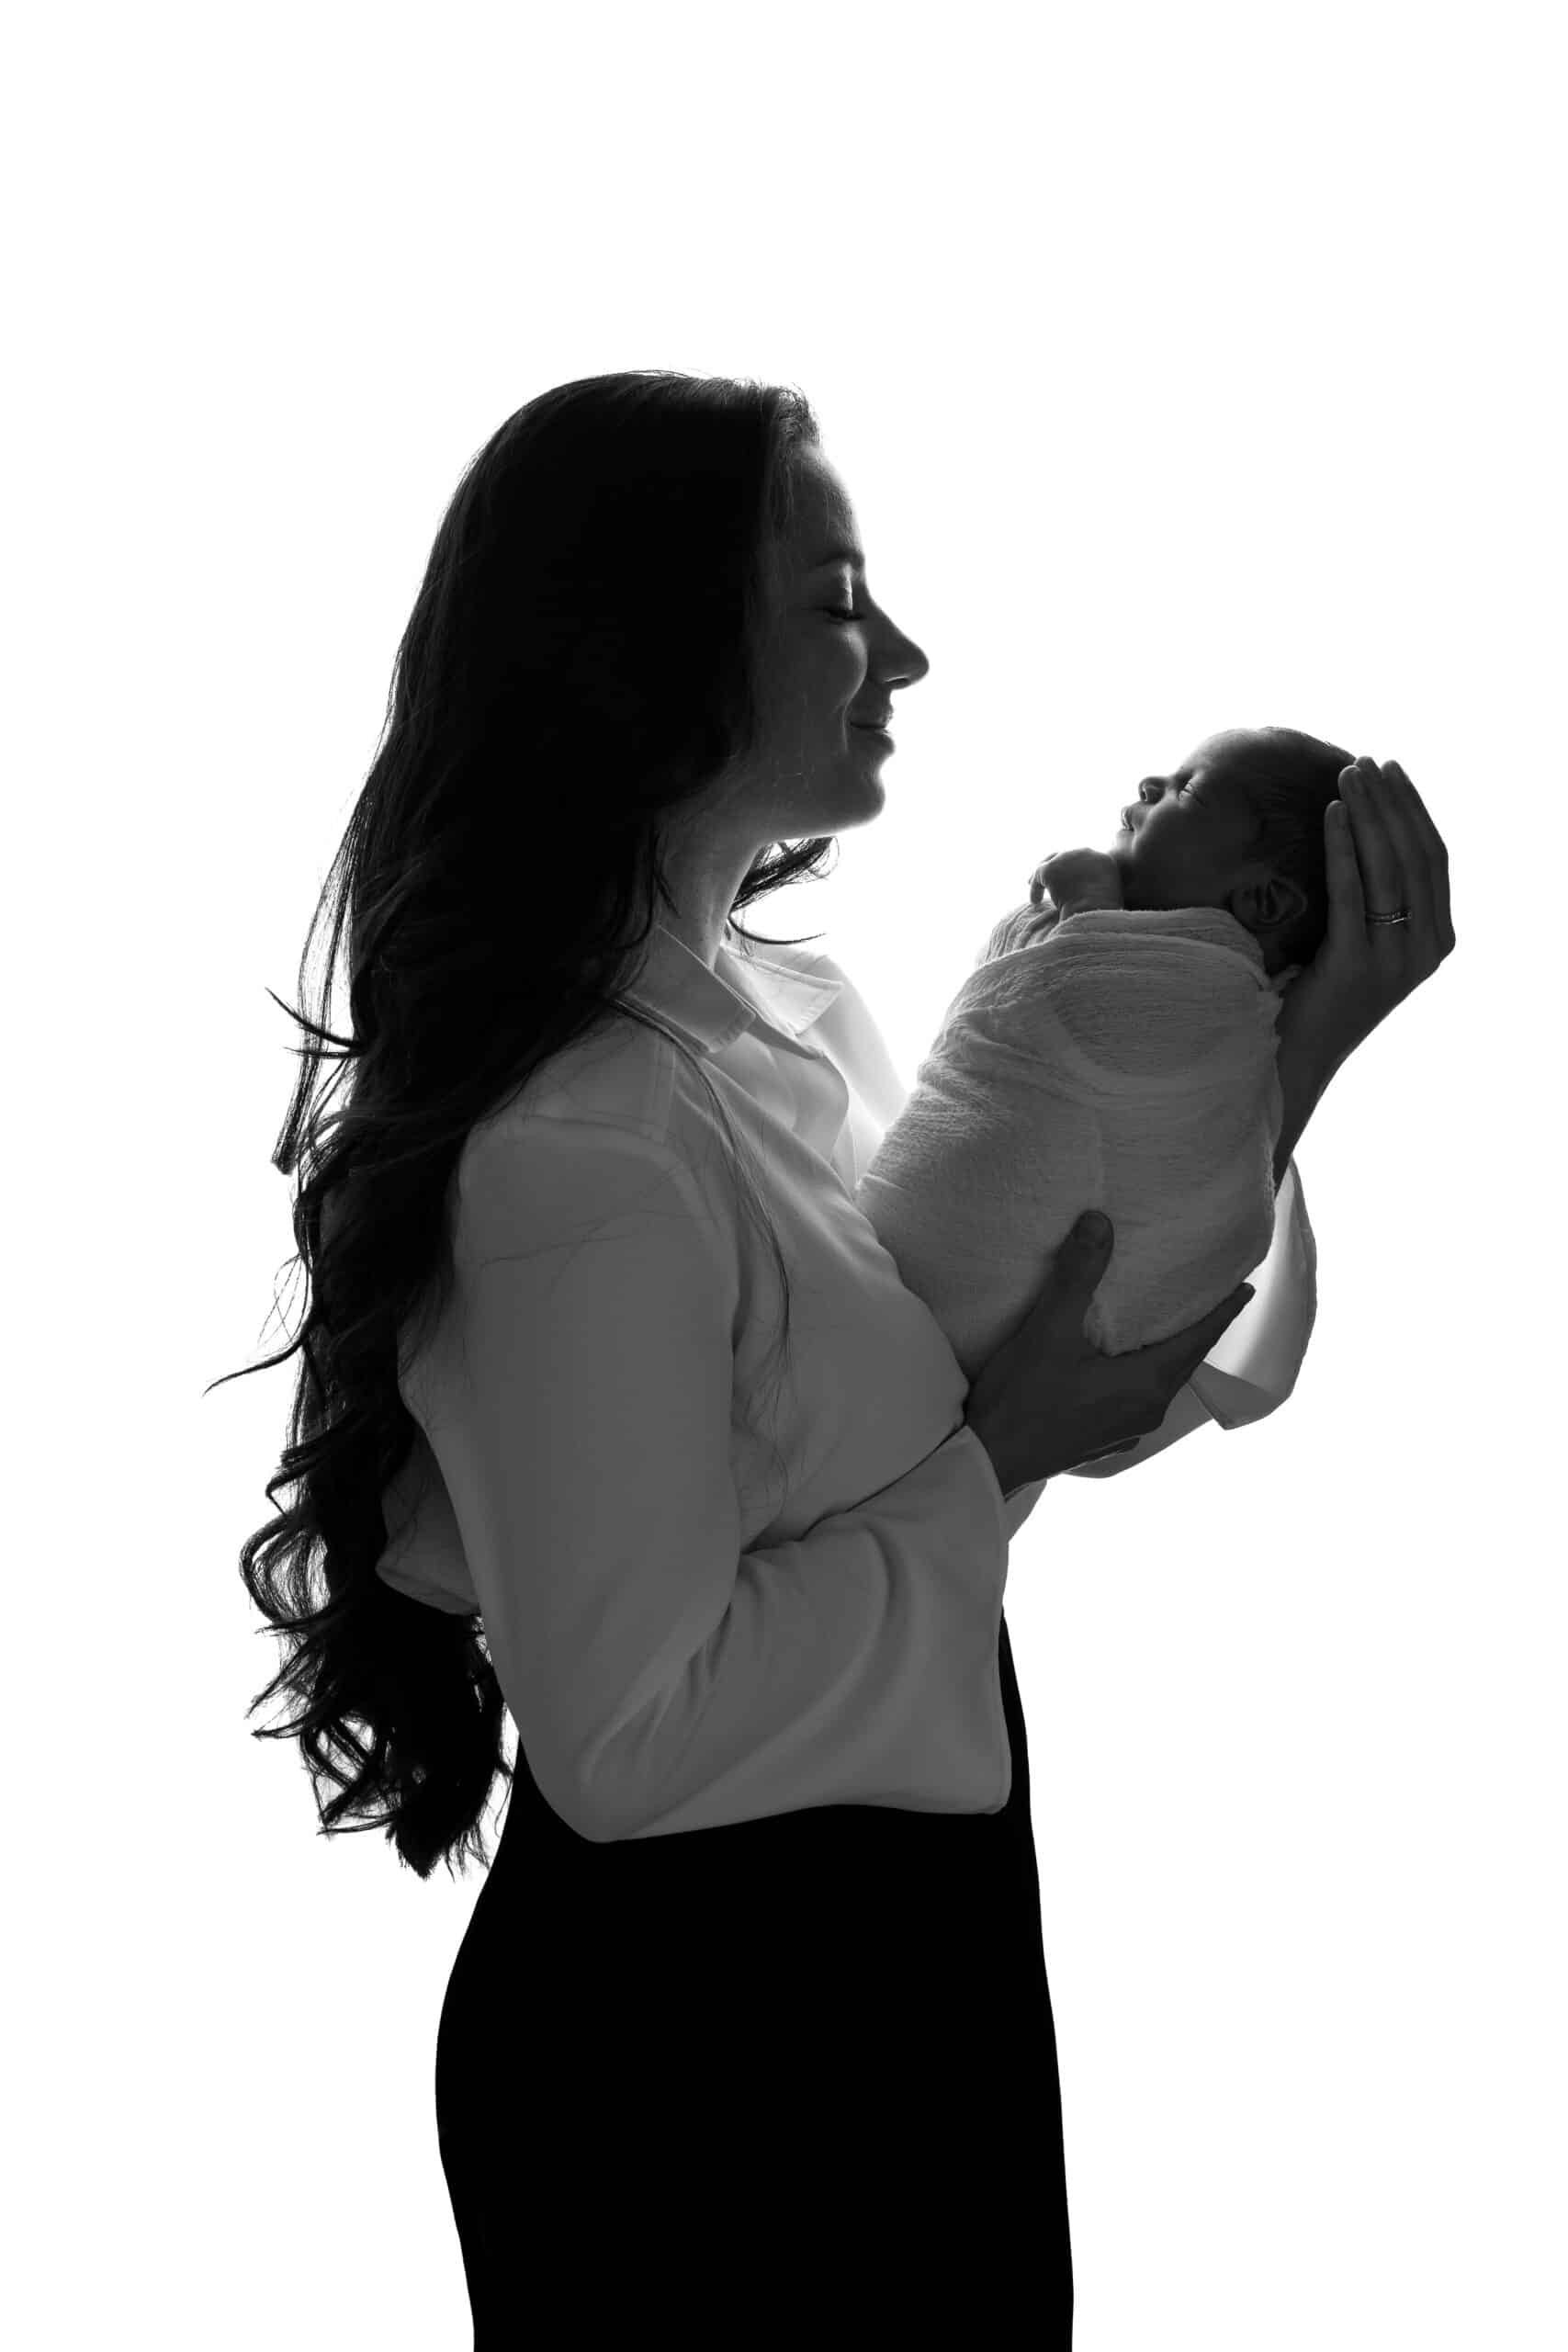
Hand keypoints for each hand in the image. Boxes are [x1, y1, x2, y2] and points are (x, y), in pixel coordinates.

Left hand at [1029, 846, 1123, 909]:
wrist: (1097, 913)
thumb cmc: (1106, 913)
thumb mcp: (1109, 895)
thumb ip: (1098, 888)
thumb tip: (1087, 896)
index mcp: (1102, 860)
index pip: (1083, 861)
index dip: (1072, 871)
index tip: (1066, 881)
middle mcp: (1085, 853)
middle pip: (1064, 857)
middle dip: (1054, 868)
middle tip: (1045, 883)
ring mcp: (1066, 859)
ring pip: (1049, 866)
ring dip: (1041, 880)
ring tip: (1036, 896)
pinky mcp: (1050, 869)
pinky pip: (1038, 878)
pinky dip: (1035, 889)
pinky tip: (1034, 902)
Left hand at [1275, 757, 1455, 1063]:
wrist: (1293, 1057)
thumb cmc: (1318, 993)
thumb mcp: (1363, 941)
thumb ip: (1378, 900)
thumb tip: (1363, 830)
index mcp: (1436, 940)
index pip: (1434, 859)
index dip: (1414, 809)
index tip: (1391, 770)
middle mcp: (1426, 950)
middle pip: (1416, 856)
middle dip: (1391, 802)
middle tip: (1365, 762)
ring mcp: (1395, 960)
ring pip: (1389, 869)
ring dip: (1369, 813)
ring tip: (1347, 775)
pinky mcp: (1357, 966)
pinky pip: (1352, 892)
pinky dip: (1344, 847)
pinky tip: (1333, 814)